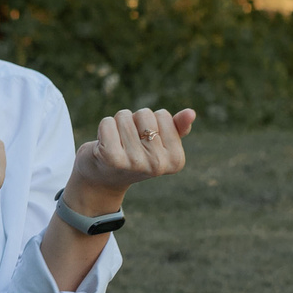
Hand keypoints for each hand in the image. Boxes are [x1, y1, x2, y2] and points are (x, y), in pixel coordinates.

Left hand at [65, 107, 194, 213]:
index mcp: (175, 160)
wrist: (102, 179)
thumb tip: (191, 113)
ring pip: (124, 116)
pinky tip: (103, 145)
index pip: (163, 115)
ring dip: (117, 124)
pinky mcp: (112, 158)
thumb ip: (176, 128)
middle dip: (133, 121)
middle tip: (128, 142)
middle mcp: (158, 164)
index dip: (150, 122)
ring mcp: (135, 162)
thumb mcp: (158, 142)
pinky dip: (104, 127)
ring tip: (117, 143)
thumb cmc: (133, 154)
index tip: (143, 141)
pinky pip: (108, 123)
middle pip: (145, 114)